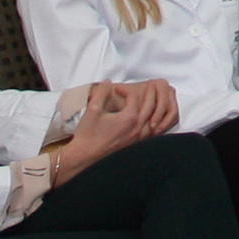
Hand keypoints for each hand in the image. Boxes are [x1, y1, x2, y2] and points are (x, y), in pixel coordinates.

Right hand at [45, 81, 172, 183]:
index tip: (115, 88)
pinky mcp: (135, 146)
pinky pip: (150, 131)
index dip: (124, 89)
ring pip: (153, 119)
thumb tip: (107, 82)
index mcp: (129, 118)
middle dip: (148, 94)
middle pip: (150, 106)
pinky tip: (145, 118)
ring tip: (149, 100)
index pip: (134, 97)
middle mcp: (137, 128)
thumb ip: (102, 92)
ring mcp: (137, 138)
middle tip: (143, 86)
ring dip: (153, 108)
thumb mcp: (93, 109)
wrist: (85, 157)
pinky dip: (151, 122)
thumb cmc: (88, 134)